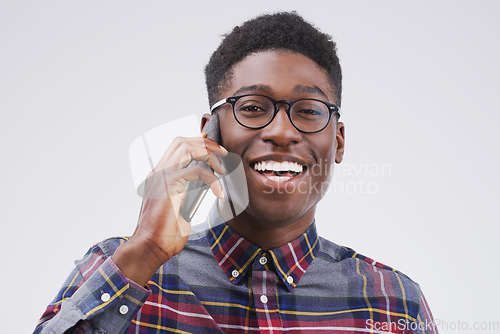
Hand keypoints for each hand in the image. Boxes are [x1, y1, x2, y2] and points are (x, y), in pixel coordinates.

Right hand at [112, 133, 227, 285]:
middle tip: (223, 153)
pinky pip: (197, 171)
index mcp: (159, 176)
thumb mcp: (180, 208)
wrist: (151, 247)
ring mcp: (161, 176)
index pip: (176, 148)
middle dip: (206, 143)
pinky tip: (218, 192)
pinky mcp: (168, 184)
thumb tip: (204, 189)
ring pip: (187, 148)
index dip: (197, 143)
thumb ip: (189, 194)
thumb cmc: (165, 234)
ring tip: (222, 169)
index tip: (215, 150)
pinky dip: (212, 179)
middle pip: (182, 141)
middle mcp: (158, 172)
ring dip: (209, 154)